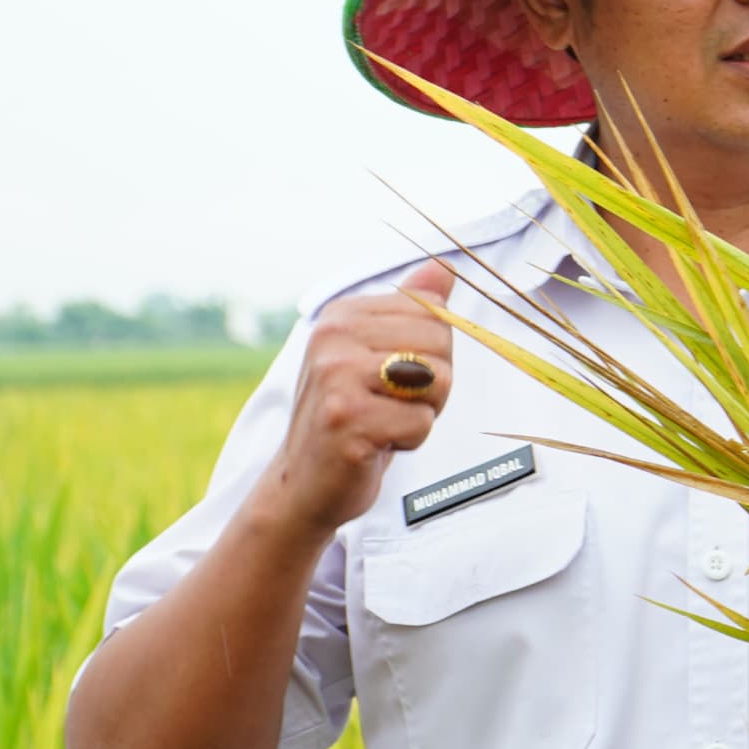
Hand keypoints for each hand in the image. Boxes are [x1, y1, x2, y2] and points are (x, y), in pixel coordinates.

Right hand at [257, 261, 457, 539]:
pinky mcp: (346, 418)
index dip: (431, 354)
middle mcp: (332, 337)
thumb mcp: (375, 356)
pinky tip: (374, 444)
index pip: (433, 313)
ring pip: (438, 381)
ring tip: (383, 422)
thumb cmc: (351, 417)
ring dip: (423, 413)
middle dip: (433, 386)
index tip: (393, 378)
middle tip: (390, 406)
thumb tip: (443, 265)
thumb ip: (410, 310)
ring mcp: (335, 376)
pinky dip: (409, 441)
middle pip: (442, 345)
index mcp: (341, 315)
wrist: (305, 482)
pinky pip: (421, 422)